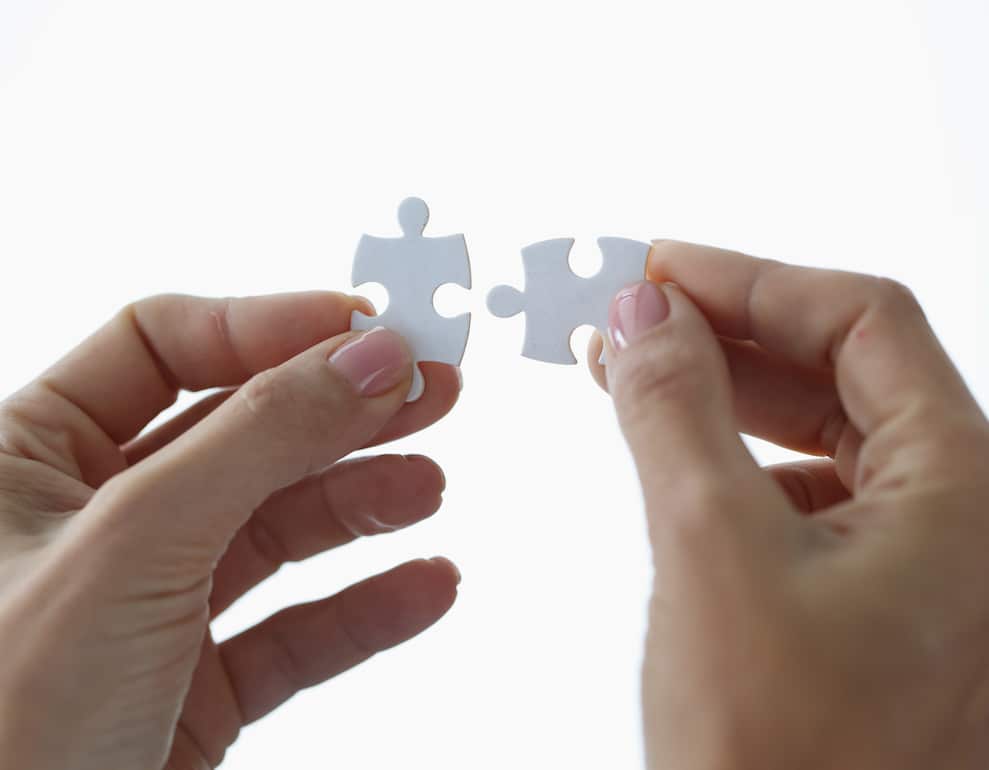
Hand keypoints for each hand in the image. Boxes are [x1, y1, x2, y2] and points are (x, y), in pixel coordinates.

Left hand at [0, 292, 461, 769]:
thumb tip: (369, 359)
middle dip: (338, 411)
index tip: (367, 327)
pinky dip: (365, 608)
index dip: (268, 326)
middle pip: (239, 431)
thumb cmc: (3, 726)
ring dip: (361, 503)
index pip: (162, 347)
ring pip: (275, 529)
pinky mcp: (195, 686)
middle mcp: (92, 523)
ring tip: (429, 487)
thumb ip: (258, 439)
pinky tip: (425, 586)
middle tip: (429, 387)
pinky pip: (294, 631)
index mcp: (28, 458)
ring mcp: (148, 605)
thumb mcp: (133, 545)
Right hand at [591, 242, 988, 768]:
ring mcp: (920, 558)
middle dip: (730, 332)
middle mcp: (962, 513)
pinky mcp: (868, 594)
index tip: (657, 270)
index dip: (753, 280)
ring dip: (724, 390)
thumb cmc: (778, 756)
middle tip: (634, 315)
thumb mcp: (710, 549)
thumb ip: (675, 411)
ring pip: (819, 427)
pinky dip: (730, 453)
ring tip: (631, 371)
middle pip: (844, 367)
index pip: (863, 321)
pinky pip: (802, 488)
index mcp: (965, 487)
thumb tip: (644, 311)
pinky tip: (673, 451)